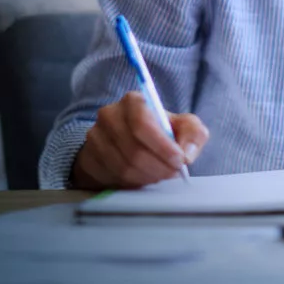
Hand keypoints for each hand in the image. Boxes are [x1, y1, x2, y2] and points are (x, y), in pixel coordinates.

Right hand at [71, 91, 209, 189]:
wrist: (130, 143)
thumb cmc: (160, 132)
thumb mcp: (183, 127)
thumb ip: (193, 134)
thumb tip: (186, 153)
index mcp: (133, 101)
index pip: (142, 123)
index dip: (162, 146)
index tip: (179, 160)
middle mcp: (110, 115)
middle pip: (133, 149)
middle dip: (158, 165)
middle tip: (172, 173)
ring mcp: (95, 137)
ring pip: (124, 166)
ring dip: (148, 175)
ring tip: (160, 174)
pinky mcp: (89, 157)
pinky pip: (113, 176)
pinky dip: (133, 182)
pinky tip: (144, 177)